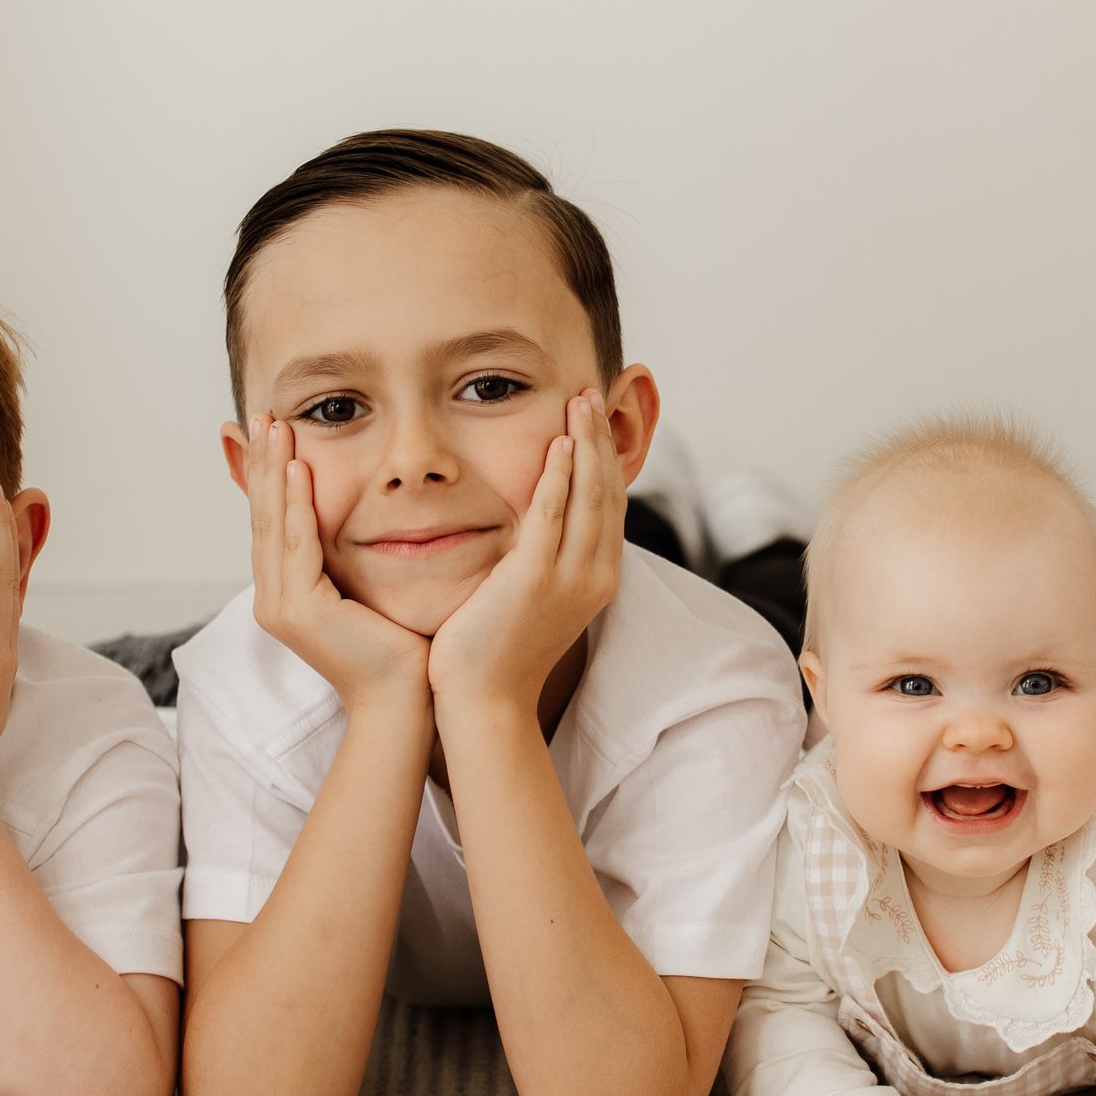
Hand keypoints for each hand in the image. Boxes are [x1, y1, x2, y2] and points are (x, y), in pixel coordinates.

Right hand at [242, 415, 432, 714]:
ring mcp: (281, 605)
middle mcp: (275, 596)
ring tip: (275, 426)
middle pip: (264, 514)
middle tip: (264, 412)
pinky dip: (295, 504)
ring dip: (273, 471)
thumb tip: (368, 514)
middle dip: (263, 461)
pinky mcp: (299, 611)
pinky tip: (297, 469)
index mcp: (288, 591)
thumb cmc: (400, 647)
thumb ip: (356, 552)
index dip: (271, 473)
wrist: (405, 701)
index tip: (276, 427)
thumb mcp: (371, 586)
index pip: (274, 519)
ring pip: (272, 523)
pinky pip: (296, 545)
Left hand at [427, 390, 621, 709]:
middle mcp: (595, 576)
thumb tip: (536, 533)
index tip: (596, 421)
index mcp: (597, 580)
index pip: (611, 506)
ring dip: (587, 443)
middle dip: (603, 439)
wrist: (484, 702)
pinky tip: (558, 444)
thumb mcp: (533, 602)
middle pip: (608, 492)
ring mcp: (570, 578)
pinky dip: (561, 476)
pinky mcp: (535, 579)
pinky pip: (554, 515)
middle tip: (595, 393)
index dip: (607, 460)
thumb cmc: (497, 654)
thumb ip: (541, 562)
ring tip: (581, 402)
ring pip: (590, 495)